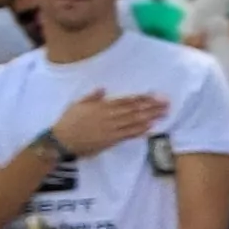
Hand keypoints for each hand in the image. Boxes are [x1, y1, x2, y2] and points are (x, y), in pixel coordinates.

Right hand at [49, 89, 166, 158]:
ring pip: (134, 121)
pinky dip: (140, 131)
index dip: (141, 98)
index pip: (126, 100)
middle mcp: (109, 116)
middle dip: (151, 106)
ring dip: (150, 117)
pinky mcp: (111, 140)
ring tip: (163, 114)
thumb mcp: (77, 104)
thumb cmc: (68, 121)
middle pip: (134, 110)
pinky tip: (150, 127)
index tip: (154, 95)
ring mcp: (111, 129)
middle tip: (166, 104)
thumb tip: (103, 88)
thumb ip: (92, 97)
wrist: (62, 140)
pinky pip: (128, 134)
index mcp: (102, 106)